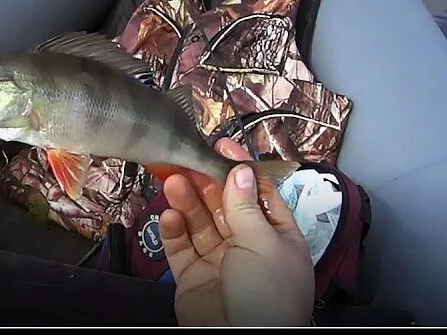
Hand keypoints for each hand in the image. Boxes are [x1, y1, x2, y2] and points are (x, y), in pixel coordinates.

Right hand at [159, 139, 313, 325]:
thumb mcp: (263, 244)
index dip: (240, 169)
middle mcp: (249, 248)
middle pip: (224, 205)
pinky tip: (168, 214)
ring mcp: (219, 263)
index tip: (222, 146)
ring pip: (199, 223)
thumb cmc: (268, 298)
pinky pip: (180, 248)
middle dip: (206, 181)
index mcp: (278, 238)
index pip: (259, 194)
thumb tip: (240, 171)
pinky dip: (173, 230)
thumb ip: (246, 206)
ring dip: (186, 200)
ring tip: (173, 180)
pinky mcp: (193, 278)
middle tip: (187, 158)